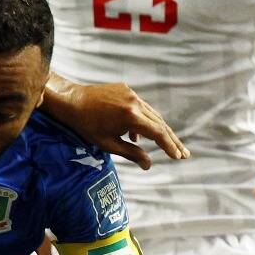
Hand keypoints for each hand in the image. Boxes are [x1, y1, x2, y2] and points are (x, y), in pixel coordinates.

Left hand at [58, 83, 186, 169]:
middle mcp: (135, 102)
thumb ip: (131, 154)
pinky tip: (138, 135)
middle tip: (184, 154)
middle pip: (160, 123)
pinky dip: (143, 120)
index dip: (169, 146)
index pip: (157, 133)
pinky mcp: (126, 89)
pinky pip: (140, 107)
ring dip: (159, 130)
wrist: (71, 100)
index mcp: (131, 117)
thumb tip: (148, 165)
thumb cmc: (86, 126)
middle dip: (172, 140)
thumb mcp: (108, 144)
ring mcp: (131, 94)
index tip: (178, 157)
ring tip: (167, 146)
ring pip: (152, 114)